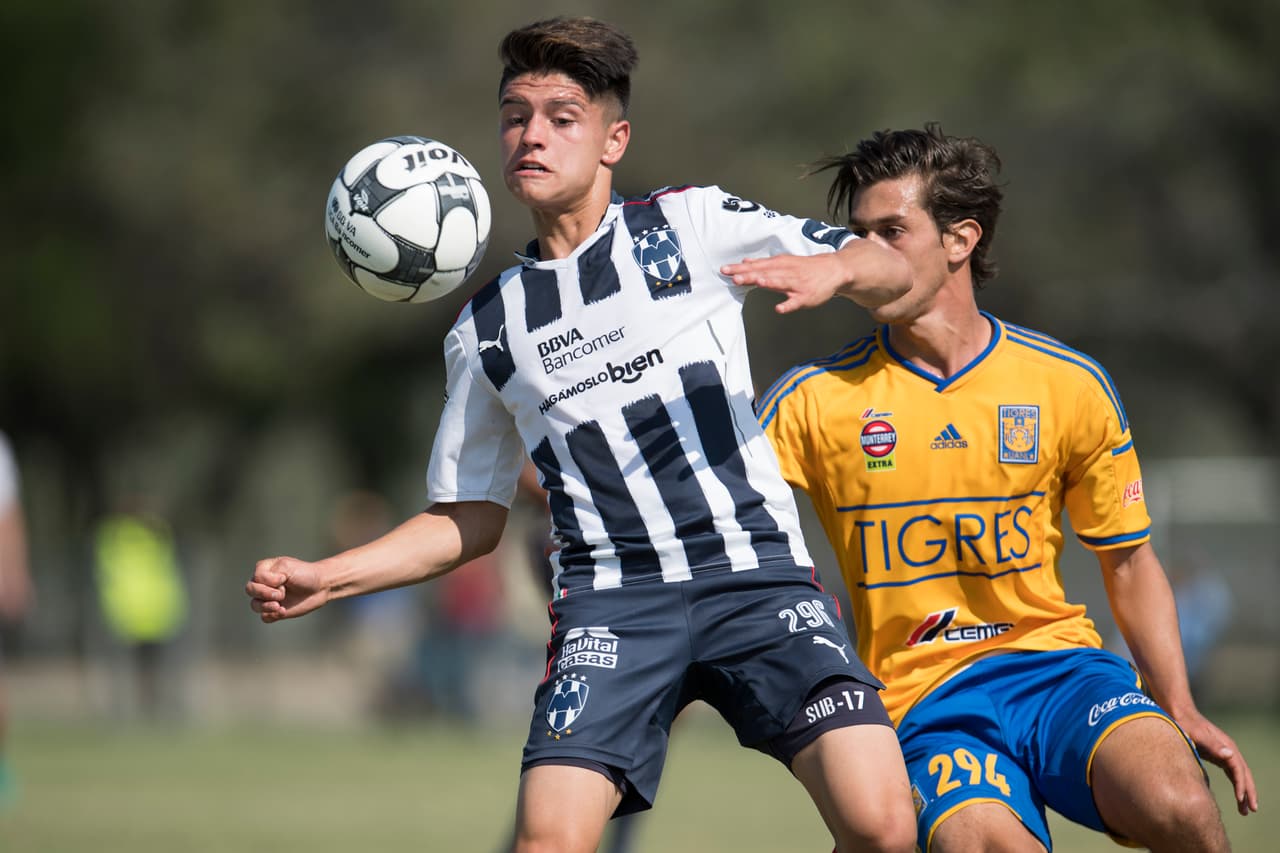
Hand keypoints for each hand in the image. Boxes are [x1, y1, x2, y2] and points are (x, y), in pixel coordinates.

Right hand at [246, 556, 327, 622]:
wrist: (320, 586)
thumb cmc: (305, 573)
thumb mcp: (287, 566)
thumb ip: (270, 574)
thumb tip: (266, 590)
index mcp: (264, 570)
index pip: (255, 577)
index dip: (268, 580)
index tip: (284, 578)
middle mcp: (264, 584)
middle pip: (250, 590)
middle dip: (265, 594)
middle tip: (282, 594)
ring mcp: (268, 598)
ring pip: (255, 605)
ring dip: (266, 606)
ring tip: (279, 605)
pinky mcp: (275, 611)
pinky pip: (264, 617)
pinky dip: (272, 615)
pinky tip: (283, 611)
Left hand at [721, 253, 842, 313]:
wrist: (834, 269)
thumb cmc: (805, 267)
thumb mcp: (784, 261)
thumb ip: (764, 264)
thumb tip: (745, 263)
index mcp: (779, 264)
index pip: (756, 265)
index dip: (740, 268)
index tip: (725, 270)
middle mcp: (786, 272)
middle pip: (765, 272)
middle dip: (749, 274)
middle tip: (733, 276)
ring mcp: (796, 284)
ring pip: (781, 282)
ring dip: (769, 282)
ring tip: (757, 282)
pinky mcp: (806, 296)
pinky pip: (796, 302)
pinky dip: (788, 305)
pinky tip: (779, 308)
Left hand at [1176, 708, 1258, 815]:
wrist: (1178, 712)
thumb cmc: (1186, 723)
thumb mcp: (1197, 734)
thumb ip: (1212, 745)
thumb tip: (1230, 756)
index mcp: (1226, 745)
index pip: (1238, 769)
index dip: (1241, 785)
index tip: (1241, 800)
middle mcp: (1228, 749)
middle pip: (1243, 774)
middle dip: (1249, 792)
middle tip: (1252, 810)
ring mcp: (1223, 752)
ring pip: (1238, 775)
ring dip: (1244, 791)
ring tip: (1245, 810)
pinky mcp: (1217, 754)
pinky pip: (1231, 773)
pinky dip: (1235, 785)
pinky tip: (1237, 796)